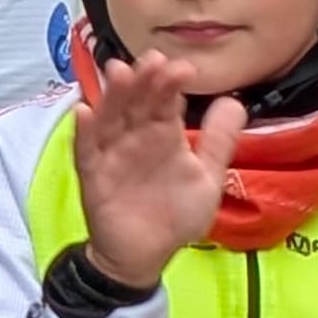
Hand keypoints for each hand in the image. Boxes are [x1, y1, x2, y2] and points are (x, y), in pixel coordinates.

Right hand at [66, 50, 243, 293]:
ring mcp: (112, 153)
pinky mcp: (93, 176)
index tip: (182, 68)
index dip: (170, 82)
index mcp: (163, 133)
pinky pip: (86, 151)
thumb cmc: (174, 214)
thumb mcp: (206, 177)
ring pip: (110, 118)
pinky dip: (84, 132)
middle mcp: (135, 136)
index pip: (165, 100)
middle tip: (152, 61)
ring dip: (112, 95)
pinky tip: (84, 112)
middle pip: (136, 102)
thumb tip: (234, 101)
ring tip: (119, 73)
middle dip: (143, 81)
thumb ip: (219, 141)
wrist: (146, 256)